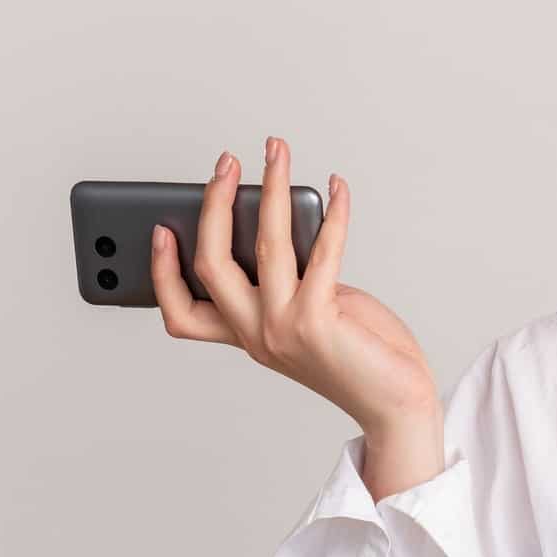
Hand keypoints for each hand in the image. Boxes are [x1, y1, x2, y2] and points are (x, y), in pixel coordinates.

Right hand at [151, 136, 438, 432]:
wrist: (395, 403)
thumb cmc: (358, 357)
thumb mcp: (309, 316)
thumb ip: (288, 281)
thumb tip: (281, 221)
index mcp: (246, 337)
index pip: (181, 313)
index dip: (162, 272)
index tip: (161, 228)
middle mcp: (257, 334)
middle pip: (211, 263)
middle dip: (213, 203)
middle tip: (227, 163)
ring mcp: (283, 327)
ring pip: (263, 244)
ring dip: (271, 187)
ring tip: (278, 153)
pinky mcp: (318, 318)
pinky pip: (323, 250)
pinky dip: (333, 212)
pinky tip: (338, 188)